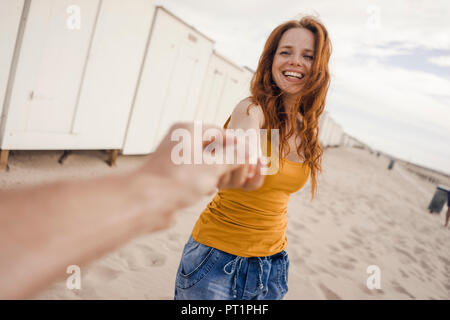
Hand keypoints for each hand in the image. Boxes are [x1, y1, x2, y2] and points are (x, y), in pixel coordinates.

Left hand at [135, 122, 263, 204]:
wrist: (147, 202)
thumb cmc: (179, 180)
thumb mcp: (214, 166)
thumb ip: (234, 157)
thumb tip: (248, 153)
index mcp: (187, 131)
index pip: (219, 132)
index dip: (236, 144)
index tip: (249, 156)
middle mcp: (179, 141)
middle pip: (211, 147)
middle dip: (226, 160)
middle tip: (238, 171)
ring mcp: (174, 159)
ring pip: (203, 162)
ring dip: (215, 173)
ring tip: (221, 182)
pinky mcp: (171, 175)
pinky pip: (193, 174)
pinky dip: (203, 181)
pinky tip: (207, 190)